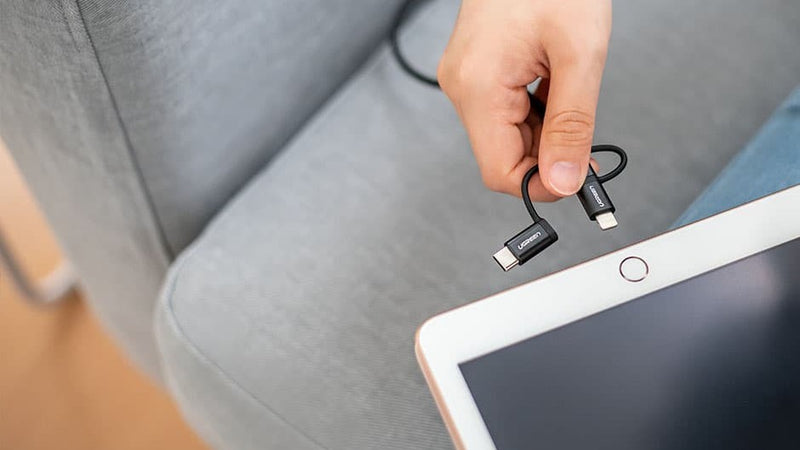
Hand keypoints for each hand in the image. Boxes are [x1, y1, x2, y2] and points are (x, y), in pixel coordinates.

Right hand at [438, 0, 610, 199]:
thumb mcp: (579, 56)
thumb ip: (572, 126)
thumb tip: (564, 182)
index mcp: (478, 87)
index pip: (499, 172)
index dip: (541, 185)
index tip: (576, 179)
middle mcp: (462, 88)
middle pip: (504, 156)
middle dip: (549, 155)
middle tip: (586, 137)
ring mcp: (466, 80)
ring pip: (506, 136)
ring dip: (545, 130)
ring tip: (569, 91)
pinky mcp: (476, 73)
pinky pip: (504, 112)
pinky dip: (536, 112)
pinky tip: (553, 85)